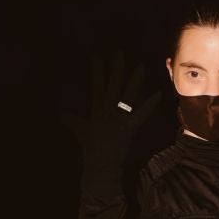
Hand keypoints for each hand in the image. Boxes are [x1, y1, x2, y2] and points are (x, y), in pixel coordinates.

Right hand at [63, 51, 160, 196]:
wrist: (99, 165)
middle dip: (115, 68)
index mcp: (96, 110)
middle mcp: (106, 110)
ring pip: (126, 95)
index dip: (97, 70)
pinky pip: (140, 114)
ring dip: (134, 80)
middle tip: (119, 52)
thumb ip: (71, 121)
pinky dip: (149, 104)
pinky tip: (158, 94)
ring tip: (141, 67)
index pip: (96, 85)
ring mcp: (118, 118)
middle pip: (111, 85)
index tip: (97, 55)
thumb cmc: (90, 149)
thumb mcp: (79, 132)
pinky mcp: (128, 128)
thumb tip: (60, 114)